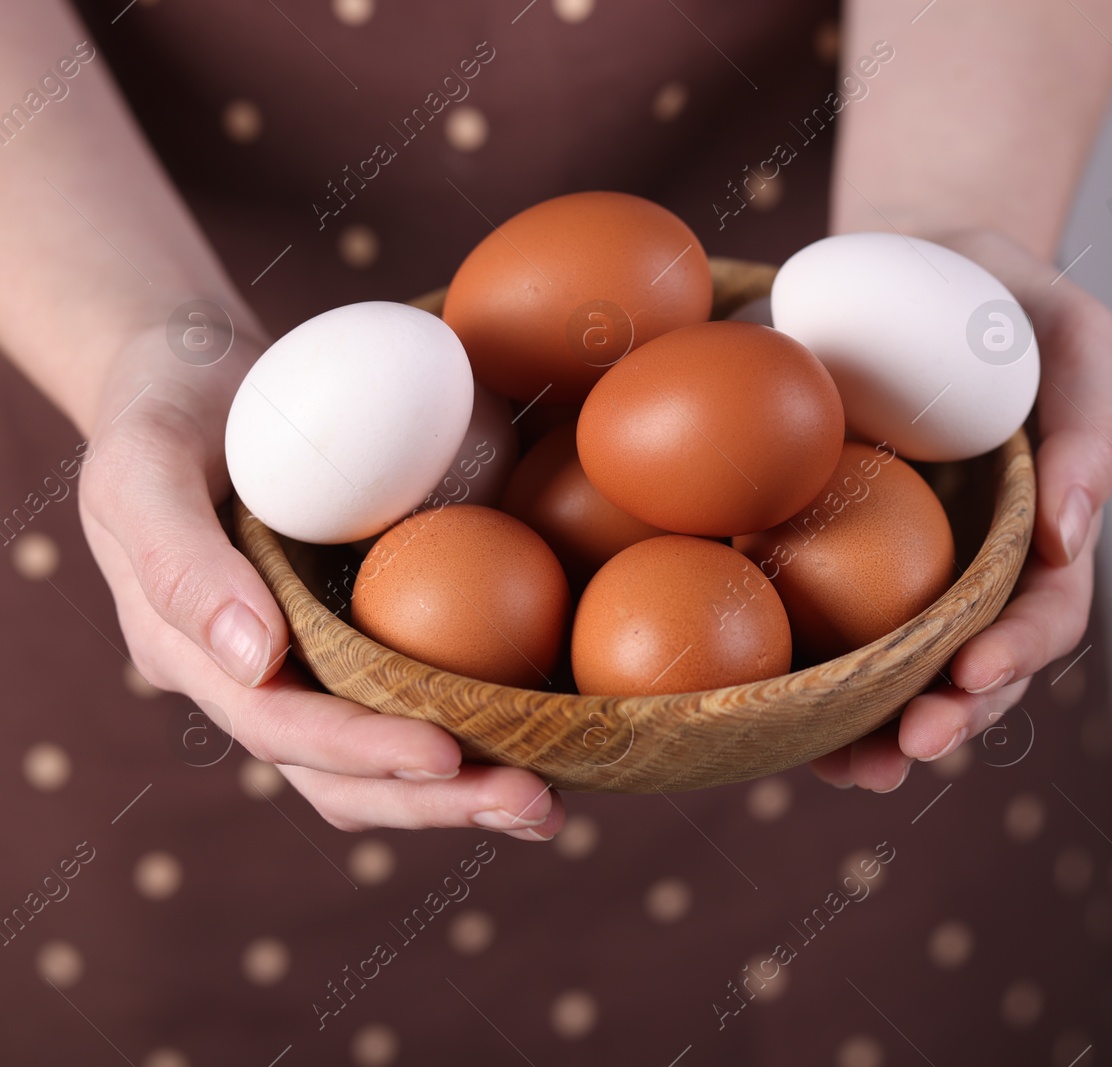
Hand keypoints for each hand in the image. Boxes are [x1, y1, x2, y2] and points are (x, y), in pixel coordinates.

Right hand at [78, 323, 564, 839]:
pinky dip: (464, 738)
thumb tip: (258, 663)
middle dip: (434, 800)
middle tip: (533, 806)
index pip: (282, 728)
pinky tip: (537, 742)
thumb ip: (178, 559)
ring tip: (545, 806)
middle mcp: (246, 679)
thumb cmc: (166, 403)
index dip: (363, 752)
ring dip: (458, 793)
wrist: (196, 372)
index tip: (445, 754)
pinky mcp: (346, 640)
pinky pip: (401, 705)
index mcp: (191, 653)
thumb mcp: (144, 461)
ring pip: (373, 766)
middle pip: (338, 776)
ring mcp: (299, 666)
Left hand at [810, 228, 1111, 790]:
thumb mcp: (1073, 333)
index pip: (1045, 612)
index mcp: (1040, 530)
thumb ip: (1091, 422)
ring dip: (879, 731)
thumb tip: (1067, 535)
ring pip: (900, 671)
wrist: (912, 264)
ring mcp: (904, 567)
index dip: (1017, 654)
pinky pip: (824, 624)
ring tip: (849, 770)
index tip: (976, 675)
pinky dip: (809, 680)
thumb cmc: (1006, 297)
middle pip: (974, 666)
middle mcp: (975, 565)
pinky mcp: (831, 550)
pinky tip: (778, 718)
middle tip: (912, 747)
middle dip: (951, 719)